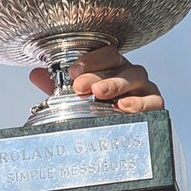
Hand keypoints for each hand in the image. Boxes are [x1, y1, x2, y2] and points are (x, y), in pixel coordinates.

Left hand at [28, 45, 163, 112]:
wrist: (122, 137)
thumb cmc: (98, 110)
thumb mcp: (75, 98)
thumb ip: (56, 86)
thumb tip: (35, 73)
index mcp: (112, 67)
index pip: (106, 54)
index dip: (90, 60)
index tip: (73, 72)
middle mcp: (130, 74)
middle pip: (119, 66)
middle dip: (97, 75)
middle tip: (79, 87)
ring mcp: (145, 88)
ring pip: (136, 78)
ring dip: (117, 84)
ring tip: (100, 94)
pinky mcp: (155, 105)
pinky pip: (153, 101)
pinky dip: (140, 103)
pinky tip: (124, 107)